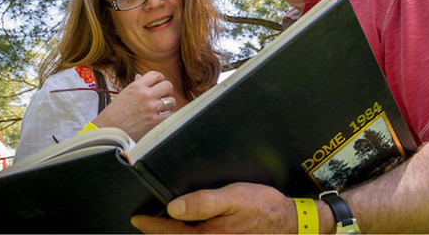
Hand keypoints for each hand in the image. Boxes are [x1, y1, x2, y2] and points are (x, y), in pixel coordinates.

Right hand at [92, 71, 175, 140]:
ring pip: (171, 101)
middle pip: (168, 85)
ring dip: (168, 105)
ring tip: (162, 109)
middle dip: (167, 91)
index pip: (156, 75)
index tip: (159, 84)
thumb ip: (136, 85)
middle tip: (163, 96)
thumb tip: (140, 76)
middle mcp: (145, 95)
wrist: (108, 130)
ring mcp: (151, 108)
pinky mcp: (154, 121)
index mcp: (136, 86)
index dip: (160, 79)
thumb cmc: (114, 113)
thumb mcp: (123, 94)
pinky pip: (171, 115)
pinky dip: (168, 117)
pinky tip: (163, 118)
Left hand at [131, 183, 297, 233]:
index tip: (138, 219)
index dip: (152, 226)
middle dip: (162, 233)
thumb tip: (173, 208)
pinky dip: (190, 234)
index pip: (171, 233)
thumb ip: (203, 202)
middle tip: (148, 223)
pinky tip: (190, 227)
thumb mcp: (233, 197)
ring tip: (165, 226)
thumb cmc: (263, 208)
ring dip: (176, 234)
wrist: (290, 223)